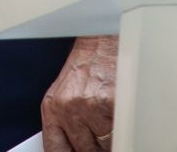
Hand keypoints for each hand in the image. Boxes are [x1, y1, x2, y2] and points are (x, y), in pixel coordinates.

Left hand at [42, 35, 116, 150]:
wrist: (105, 36)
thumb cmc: (90, 61)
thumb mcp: (69, 92)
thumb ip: (68, 122)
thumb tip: (78, 148)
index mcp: (53, 106)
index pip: (55, 149)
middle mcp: (67, 106)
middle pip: (84, 150)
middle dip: (96, 143)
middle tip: (101, 125)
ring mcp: (88, 105)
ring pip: (105, 144)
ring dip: (112, 134)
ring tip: (111, 112)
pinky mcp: (110, 103)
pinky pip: (120, 131)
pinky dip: (123, 123)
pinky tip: (119, 107)